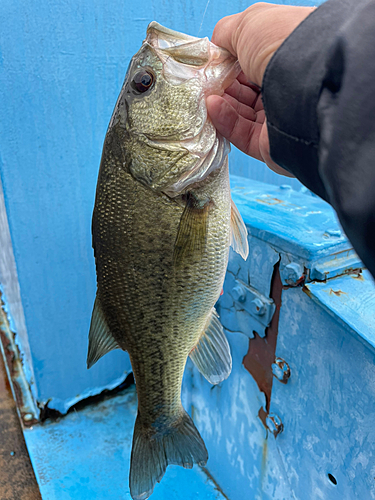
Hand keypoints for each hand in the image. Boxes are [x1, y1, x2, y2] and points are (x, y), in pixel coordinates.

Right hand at [207, 3, 314, 175]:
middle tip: (205, 81)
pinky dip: (224, 120)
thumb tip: (215, 47)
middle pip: (246, 92)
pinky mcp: (270, 145)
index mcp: (289, 59)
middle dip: (223, 86)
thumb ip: (227, 34)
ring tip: (207, 94)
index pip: (254, 65)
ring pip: (241, 114)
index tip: (212, 63)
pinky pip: (241, 134)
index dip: (230, 64)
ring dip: (221, 103)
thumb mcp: (250, 24)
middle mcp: (287, 89)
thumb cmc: (283, 45)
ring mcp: (280, 119)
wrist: (307, 84)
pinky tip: (214, 106)